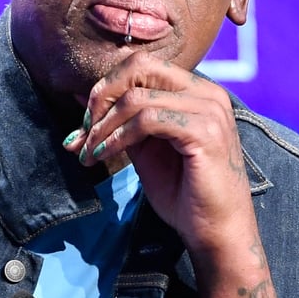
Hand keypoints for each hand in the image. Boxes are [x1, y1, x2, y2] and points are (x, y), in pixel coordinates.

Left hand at [71, 50, 261, 276]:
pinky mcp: (205, 132)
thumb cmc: (185, 195)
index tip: (84, 126)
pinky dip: (119, 137)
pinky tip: (106, 155)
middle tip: (84, 132)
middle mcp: (208, 92)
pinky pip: (148, 119)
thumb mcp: (146, 149)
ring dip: (104, 126)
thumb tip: (81, 95)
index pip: (142, 65)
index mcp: (197, 91)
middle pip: (139, 66)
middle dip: (102, 97)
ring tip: (91, 152)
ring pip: (137, 97)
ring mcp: (210, 110)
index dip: (106, 89)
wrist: (216, 232)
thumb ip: (121, 121)